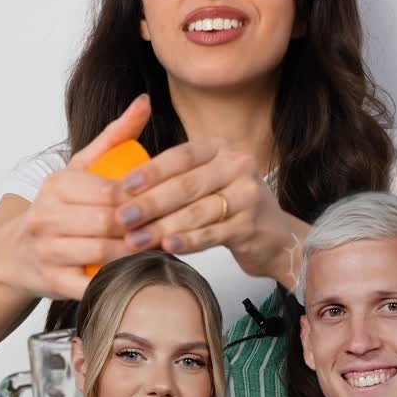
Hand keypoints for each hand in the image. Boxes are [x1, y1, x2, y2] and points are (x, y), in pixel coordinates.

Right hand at [1, 95, 151, 300]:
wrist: (15, 254)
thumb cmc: (59, 207)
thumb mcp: (80, 168)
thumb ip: (115, 136)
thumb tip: (145, 101)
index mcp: (57, 185)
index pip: (112, 191)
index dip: (145, 198)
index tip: (171, 201)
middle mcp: (46, 217)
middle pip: (110, 222)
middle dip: (145, 226)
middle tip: (174, 227)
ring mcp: (47, 252)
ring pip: (105, 254)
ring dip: (138, 253)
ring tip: (163, 248)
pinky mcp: (53, 283)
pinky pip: (93, 285)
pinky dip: (119, 280)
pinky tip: (140, 274)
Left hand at [110, 136, 307, 286]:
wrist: (275, 236)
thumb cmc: (230, 206)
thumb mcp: (207, 180)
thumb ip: (174, 178)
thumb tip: (123, 189)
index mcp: (220, 148)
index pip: (180, 156)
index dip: (150, 172)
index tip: (122, 188)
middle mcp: (237, 166)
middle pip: (186, 185)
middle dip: (149, 203)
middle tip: (121, 218)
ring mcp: (248, 195)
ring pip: (196, 212)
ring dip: (162, 227)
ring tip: (135, 239)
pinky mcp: (251, 225)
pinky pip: (211, 234)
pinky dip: (187, 241)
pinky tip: (167, 247)